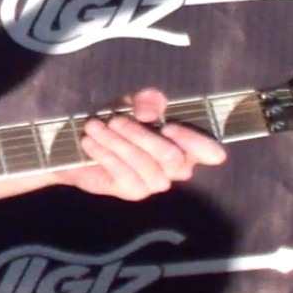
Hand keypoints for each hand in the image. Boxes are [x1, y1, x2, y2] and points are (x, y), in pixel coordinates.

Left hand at [56, 88, 225, 200]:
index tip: (168, 126)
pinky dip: (105, 153)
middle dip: (140, 135)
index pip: (210, 153)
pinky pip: (124, 174)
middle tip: (114, 120)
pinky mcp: (133, 191)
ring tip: (94, 126)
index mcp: (185, 144)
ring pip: (145, 164)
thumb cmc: (116, 122)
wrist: (82, 144)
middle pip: (172, 158)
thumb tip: (149, 113)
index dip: (195, 143)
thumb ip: (145, 101)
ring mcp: (155, 182)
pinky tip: (90, 141)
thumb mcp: (130, 103)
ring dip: (117, 142)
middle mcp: (176, 167)